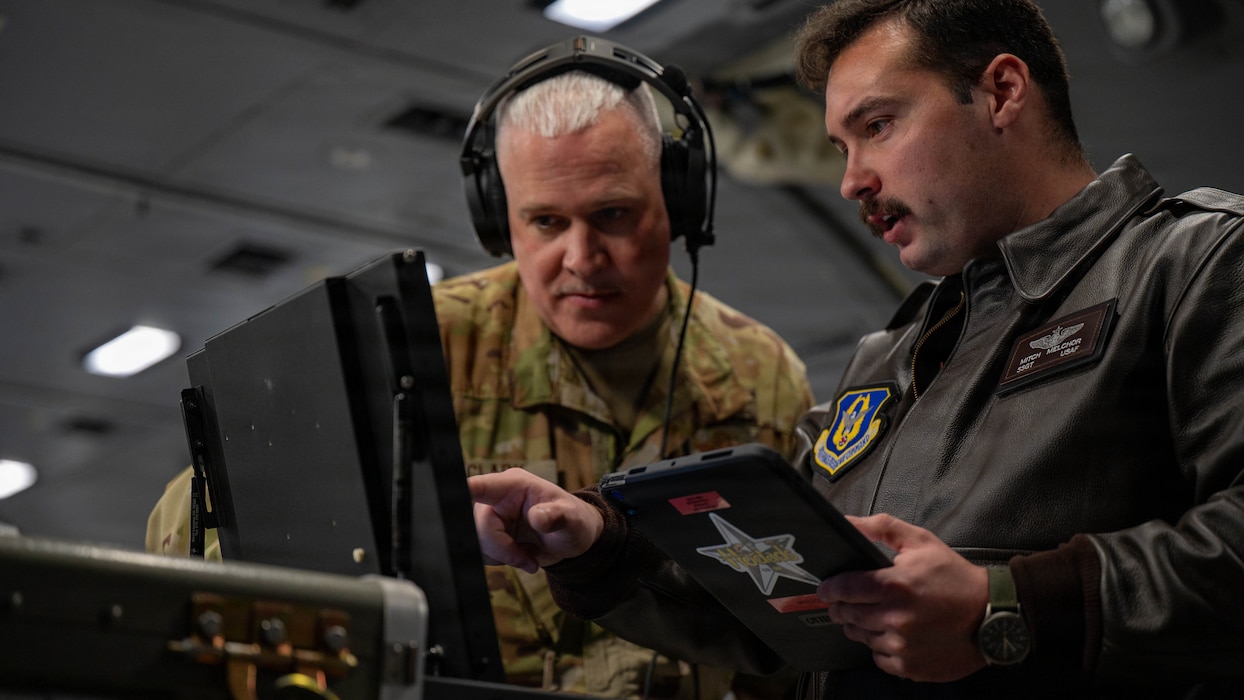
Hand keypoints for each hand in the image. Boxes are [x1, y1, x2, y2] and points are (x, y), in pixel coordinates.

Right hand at [468, 469, 604, 573]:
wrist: (570, 539)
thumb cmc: (573, 522)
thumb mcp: (572, 520)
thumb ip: (556, 517)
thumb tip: (538, 517)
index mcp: (513, 485)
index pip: (481, 486)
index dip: (464, 492)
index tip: (450, 497)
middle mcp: (497, 498)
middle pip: (478, 525)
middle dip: (502, 548)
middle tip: (528, 558)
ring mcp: (491, 516)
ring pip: (477, 542)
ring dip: (502, 557)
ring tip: (528, 555)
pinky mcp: (489, 534)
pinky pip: (480, 552)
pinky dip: (501, 561)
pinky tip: (520, 556)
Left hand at [817, 514, 988, 681]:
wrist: (991, 615)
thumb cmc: (955, 577)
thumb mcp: (922, 542)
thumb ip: (882, 527)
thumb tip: (848, 521)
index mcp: (894, 584)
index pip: (844, 588)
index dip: (830, 588)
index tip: (825, 589)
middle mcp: (894, 617)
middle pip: (847, 614)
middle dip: (841, 607)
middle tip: (845, 603)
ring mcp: (901, 645)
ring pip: (861, 637)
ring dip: (861, 627)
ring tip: (874, 616)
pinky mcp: (909, 666)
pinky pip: (879, 658)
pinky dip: (881, 647)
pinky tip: (894, 635)